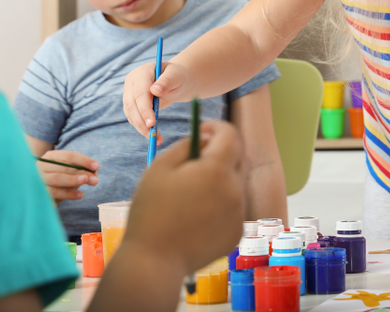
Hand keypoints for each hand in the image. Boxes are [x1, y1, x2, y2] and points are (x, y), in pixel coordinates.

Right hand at [35, 150, 98, 202]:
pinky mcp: (37, 192)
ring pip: (57, 178)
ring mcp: (37, 178)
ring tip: (86, 183)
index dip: (84, 160)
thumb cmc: (60, 182)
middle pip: (64, 167)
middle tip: (95, 180)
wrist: (42, 197)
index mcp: (51, 156)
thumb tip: (94, 175)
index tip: (97, 166)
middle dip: (82, 173)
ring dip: (74, 181)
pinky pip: (54, 192)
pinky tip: (79, 195)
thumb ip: (82, 172)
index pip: (69, 156)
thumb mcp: (71, 174)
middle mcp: (41, 165)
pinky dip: (68, 193)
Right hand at [121, 121, 245, 274]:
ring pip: (233, 184)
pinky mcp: (237, 232)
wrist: (155, 262)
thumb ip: (186, 145)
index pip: (230, 134)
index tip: (202, 131)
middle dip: (218, 154)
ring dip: (218, 180)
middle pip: (236, 158)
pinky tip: (195, 216)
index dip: (216, 127)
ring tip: (189, 195)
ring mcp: (238, 213)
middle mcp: (234, 189)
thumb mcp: (160, 167)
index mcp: (217, 169)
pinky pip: (232, 208)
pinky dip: (219, 205)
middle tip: (194, 162)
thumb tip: (205, 138)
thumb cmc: (151, 212)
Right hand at [122, 60, 192, 136]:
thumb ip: (167, 81)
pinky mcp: (131, 104)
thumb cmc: (177, 76)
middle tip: (153, 135)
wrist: (175, 80)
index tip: (152, 123)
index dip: (145, 108)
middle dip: (141, 121)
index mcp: (142, 72)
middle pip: (132, 104)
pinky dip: (142, 128)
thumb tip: (155, 90)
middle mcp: (131, 83)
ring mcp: (129, 93)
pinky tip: (153, 136)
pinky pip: (133, 118)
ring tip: (156, 139)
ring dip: (141, 128)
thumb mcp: (176, 76)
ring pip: (131, 113)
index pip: (140, 92)